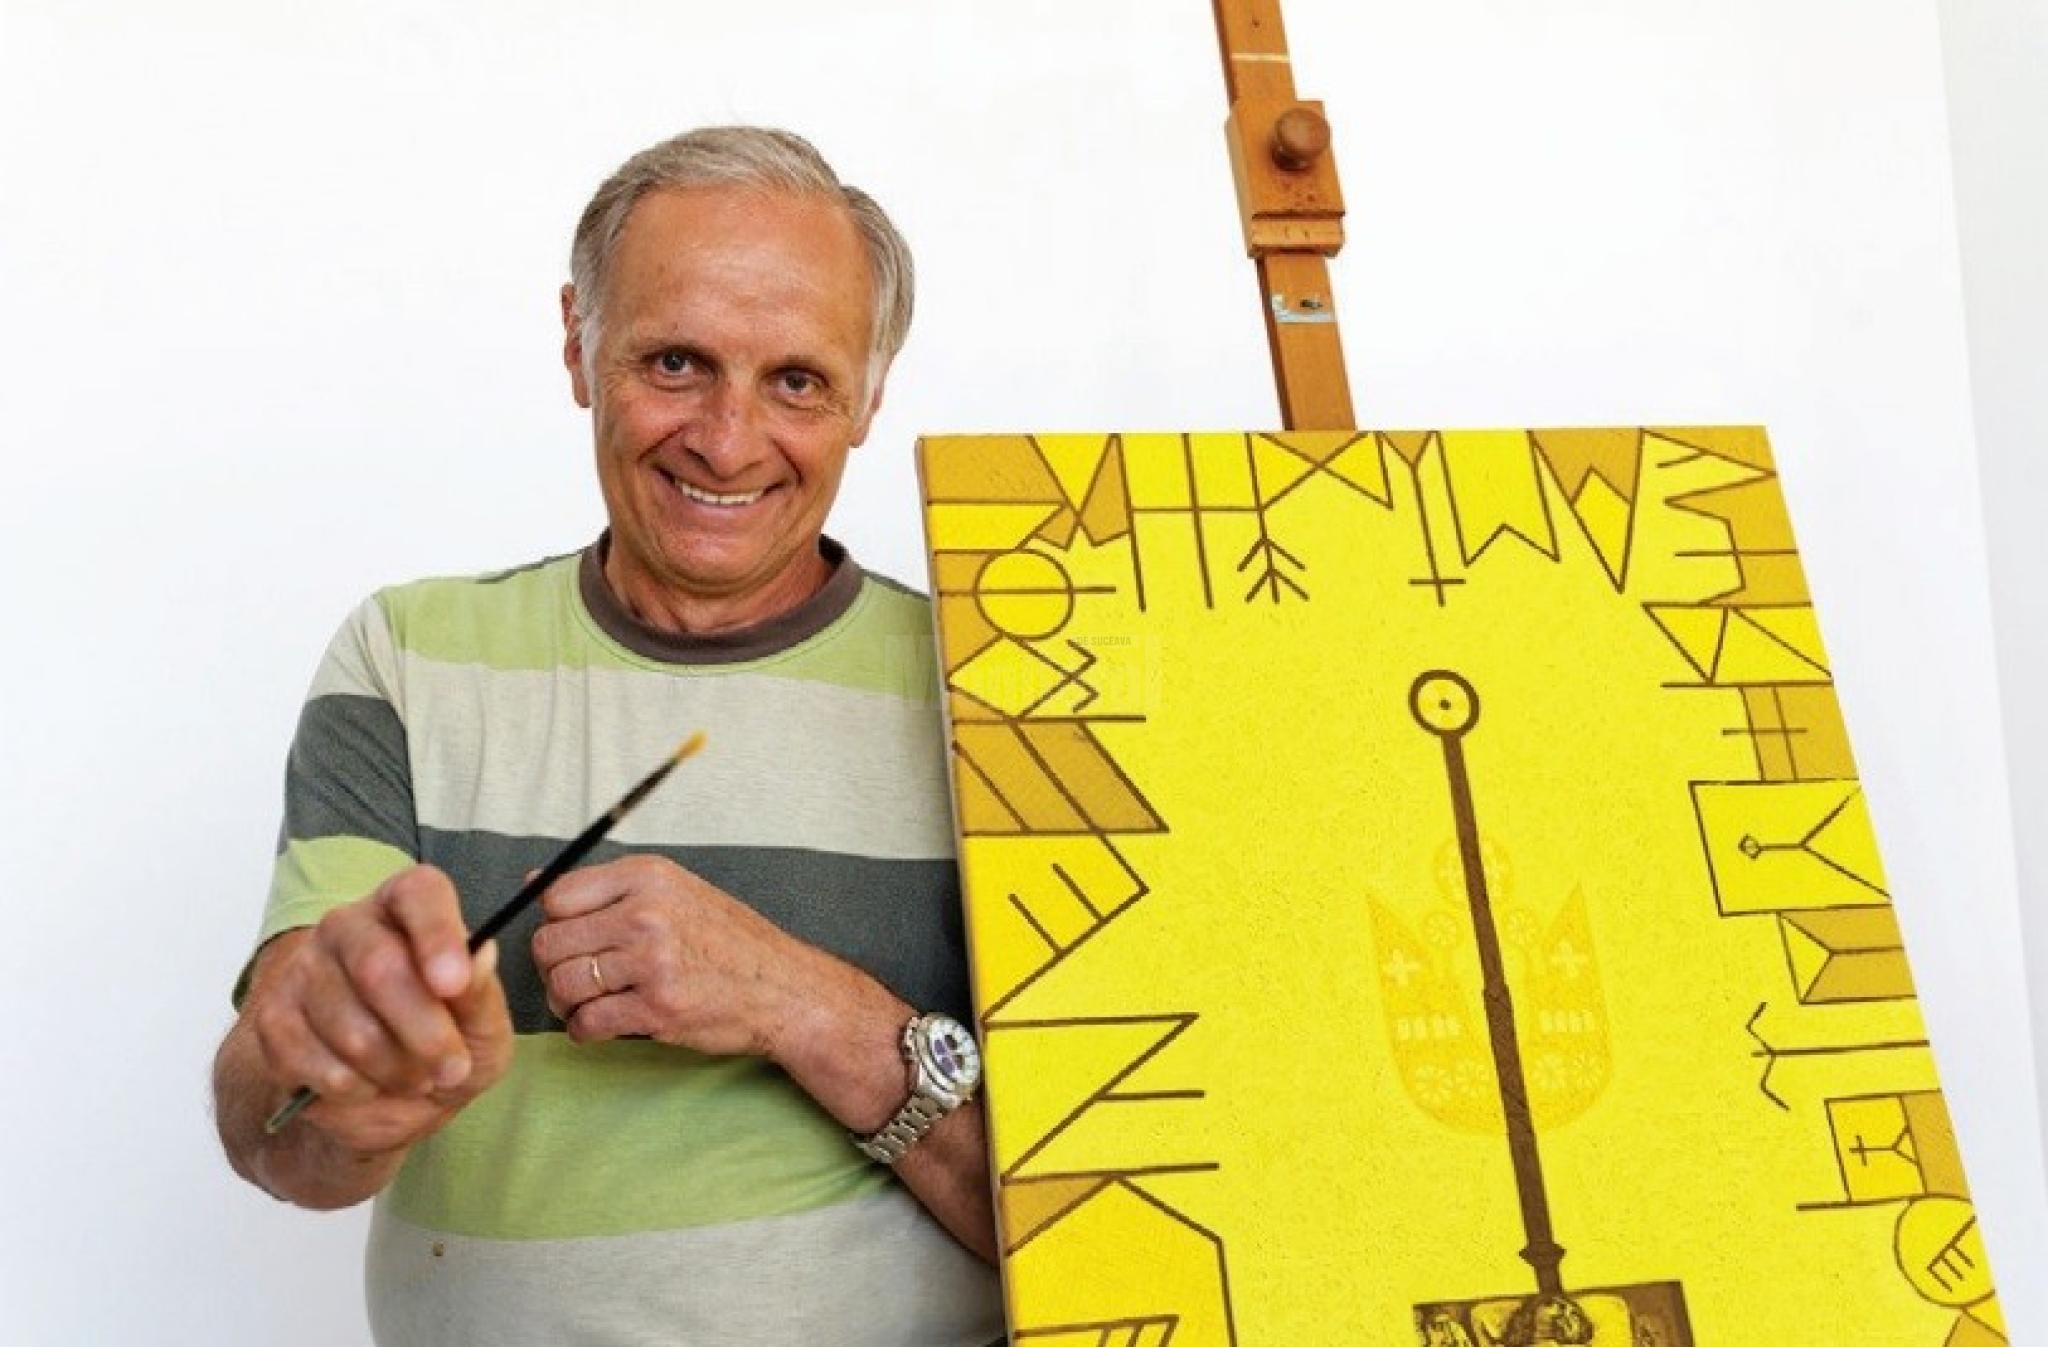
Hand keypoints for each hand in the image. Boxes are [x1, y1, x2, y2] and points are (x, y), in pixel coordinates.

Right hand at [244, 865, 512, 1155]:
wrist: (385, 1096)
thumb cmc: (446, 1043)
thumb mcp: (483, 1025)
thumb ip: (480, 994)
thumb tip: (477, 959)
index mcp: (408, 907)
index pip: (419, 894)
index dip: (437, 936)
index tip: (454, 984)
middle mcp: (349, 925)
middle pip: (378, 967)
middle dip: (425, 1033)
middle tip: (452, 1068)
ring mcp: (304, 969)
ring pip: (349, 1028)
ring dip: (394, 1071)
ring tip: (414, 1077)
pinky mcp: (272, 1019)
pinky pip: (311, 1061)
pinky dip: (351, 1089)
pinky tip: (368, 1084)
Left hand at [530, 855, 807, 1059]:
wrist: (784, 989)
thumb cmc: (729, 942)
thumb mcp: (675, 892)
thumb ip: (607, 889)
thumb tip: (532, 884)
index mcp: (648, 877)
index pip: (557, 897)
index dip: (555, 923)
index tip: (572, 939)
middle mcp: (647, 914)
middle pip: (550, 943)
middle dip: (553, 967)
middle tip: (576, 977)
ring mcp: (652, 963)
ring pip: (563, 984)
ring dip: (565, 1002)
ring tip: (588, 1003)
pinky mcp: (657, 1009)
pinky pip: (586, 1023)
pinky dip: (584, 1030)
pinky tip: (602, 1023)